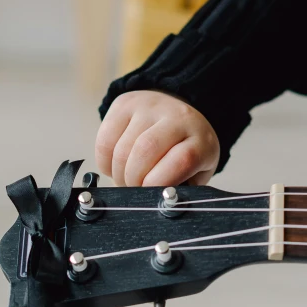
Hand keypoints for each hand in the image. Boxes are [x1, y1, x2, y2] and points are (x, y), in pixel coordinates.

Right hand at [95, 90, 219, 186]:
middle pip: (145, 151)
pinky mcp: (124, 104)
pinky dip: (105, 162)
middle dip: (134, 180)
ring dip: (118, 174)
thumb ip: (181, 189)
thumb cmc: (185, 153)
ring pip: (122, 149)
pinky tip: (115, 166)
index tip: (151, 196)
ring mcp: (148, 107)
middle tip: (134, 191)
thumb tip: (157, 202)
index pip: (182, 159)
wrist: (177, 114)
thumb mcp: (195, 173)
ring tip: (125, 180)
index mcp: (201, 139)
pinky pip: (104, 140)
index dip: (160, 182)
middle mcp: (177, 117)